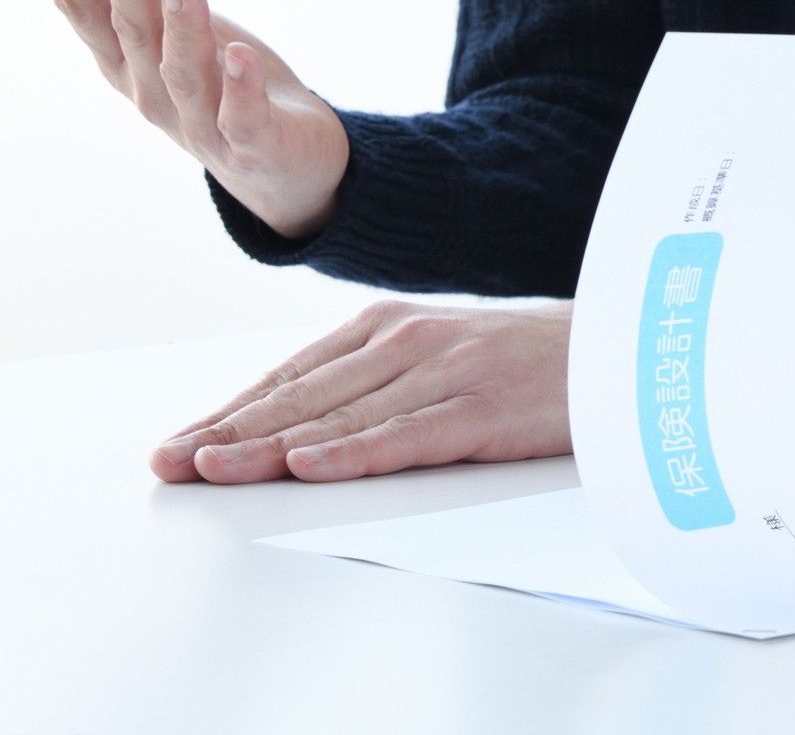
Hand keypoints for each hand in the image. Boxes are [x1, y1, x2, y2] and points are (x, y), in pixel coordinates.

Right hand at [17, 0, 347, 238]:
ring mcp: (200, 123)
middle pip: (134, 29)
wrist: (279, 168)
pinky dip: (240, 92)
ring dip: (182, 27)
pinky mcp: (254, 145)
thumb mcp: (155, 33)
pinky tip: (241, 56)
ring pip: (183, 72)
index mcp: (124, 59)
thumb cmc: (211, 84)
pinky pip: (242, 120)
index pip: (87, 5)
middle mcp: (150, 91)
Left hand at [149, 300, 573, 483]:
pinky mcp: (483, 407)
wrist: (625, 347)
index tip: (180, 443)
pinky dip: (353, 453)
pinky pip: (406, 435)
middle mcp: (407, 340)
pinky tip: (310, 467)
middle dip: (228, 431)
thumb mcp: (442, 355)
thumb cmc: (530, 362)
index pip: (292, 375)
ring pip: (340, 415)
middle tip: (169, 462)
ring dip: (268, 446)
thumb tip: (303, 425)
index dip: (230, 410)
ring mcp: (444, 371)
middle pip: (302, 395)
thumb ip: (378, 380)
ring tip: (213, 469)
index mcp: (390, 325)